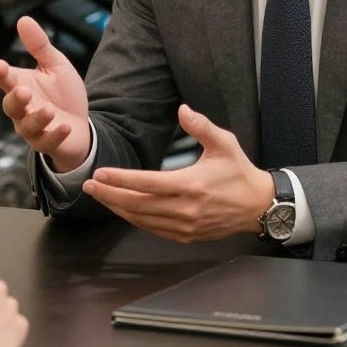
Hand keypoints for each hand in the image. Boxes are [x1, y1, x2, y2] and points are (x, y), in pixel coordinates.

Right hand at [0, 16, 90, 172]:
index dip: (1, 74)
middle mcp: (22, 109)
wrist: (80, 124)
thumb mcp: (55, 65)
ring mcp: (33, 128)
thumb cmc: (63, 94)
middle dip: (15, 99)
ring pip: (26, 126)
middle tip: (23, 90)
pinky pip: (47, 142)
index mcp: (21, 86)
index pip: (5, 80)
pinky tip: (64, 126)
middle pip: (10, 106)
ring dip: (36, 118)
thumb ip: (39, 46)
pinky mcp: (47, 143)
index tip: (0, 66)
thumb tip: (23, 19)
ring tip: (49, 109)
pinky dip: (55, 135)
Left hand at [81, 104, 274, 242]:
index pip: (147, 183)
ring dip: (117, 208)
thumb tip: (183, 110)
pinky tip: (122, 209)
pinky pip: (153, 229)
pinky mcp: (187, 236)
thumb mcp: (225, 143)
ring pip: (142, 220)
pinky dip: (134, 219)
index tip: (100, 173)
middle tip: (88, 185)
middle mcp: (186, 209)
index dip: (120, 179)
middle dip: (109, 195)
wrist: (258, 205)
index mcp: (191, 185)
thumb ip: (202, 126)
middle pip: (137, 205)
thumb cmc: (239, 171)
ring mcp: (186, 226)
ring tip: (99, 196)